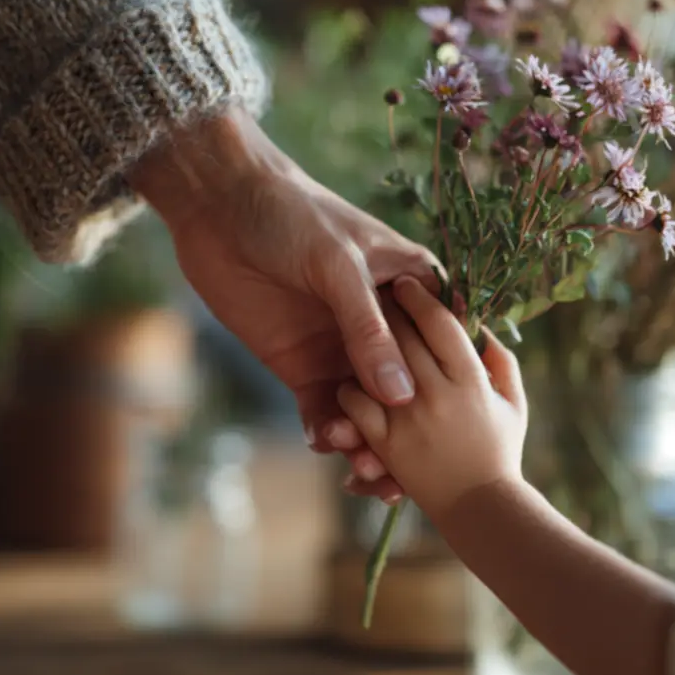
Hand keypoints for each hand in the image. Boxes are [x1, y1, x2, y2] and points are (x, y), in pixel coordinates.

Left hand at [130, 109, 438, 501]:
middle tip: (401, 467)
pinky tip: (324, 440)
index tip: (455, 429)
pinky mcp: (302, 366)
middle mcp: (383, 326)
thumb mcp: (337, 265)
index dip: (450, 388)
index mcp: (410, 288)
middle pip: (407, 390)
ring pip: (368, 409)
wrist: (219, 208)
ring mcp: (342, 349)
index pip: (442, 345)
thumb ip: (368, 330)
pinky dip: (327, 430)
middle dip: (408, 430)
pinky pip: (323, 409)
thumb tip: (399, 394)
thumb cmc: (293, 215)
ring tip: (362, 463)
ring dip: (368, 439)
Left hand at [335, 276, 527, 521]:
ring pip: (374, 366)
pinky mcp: (383, 444)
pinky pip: (352, 406)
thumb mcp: (514, 403)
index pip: (442, 322)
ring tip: (359, 341)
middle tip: (376, 294)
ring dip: (366, 349)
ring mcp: (407, 419)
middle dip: (388, 312)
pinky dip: (348, 394)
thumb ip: (502, 364)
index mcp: (472, 380)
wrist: (479, 511)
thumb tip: (485, 328)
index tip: (408, 283)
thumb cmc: (501, 452)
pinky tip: (352, 387)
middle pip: (404, 336)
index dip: (423, 297)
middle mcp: (438, 395)